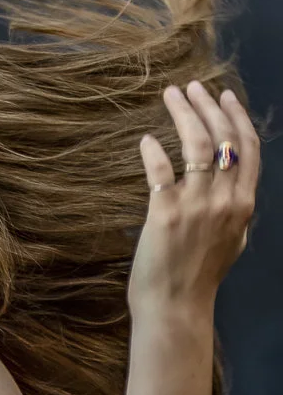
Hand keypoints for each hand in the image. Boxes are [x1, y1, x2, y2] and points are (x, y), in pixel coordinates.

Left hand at [127, 80, 258, 315]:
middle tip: (191, 88)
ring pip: (196, 146)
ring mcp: (196, 206)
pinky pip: (160, 171)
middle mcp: (225, 201)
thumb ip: (234, 211)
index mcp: (243, 205)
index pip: (248, 149)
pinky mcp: (165, 214)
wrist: (176, 306)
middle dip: (208, 106)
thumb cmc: (199, 275)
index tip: (225, 95)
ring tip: (170, 96)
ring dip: (183, 115)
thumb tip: (235, 188)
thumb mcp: (232, 240)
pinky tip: (145, 140)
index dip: (237, 117)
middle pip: (224, 139)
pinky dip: (153, 151)